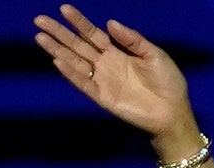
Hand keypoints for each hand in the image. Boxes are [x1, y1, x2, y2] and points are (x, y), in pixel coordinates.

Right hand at [34, 4, 194, 140]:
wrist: (173, 111)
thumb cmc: (168, 83)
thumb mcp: (154, 55)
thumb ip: (133, 40)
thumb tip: (110, 23)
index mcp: (118, 53)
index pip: (93, 34)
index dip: (79, 22)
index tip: (64, 8)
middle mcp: (106, 65)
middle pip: (78, 46)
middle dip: (59, 33)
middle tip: (40, 20)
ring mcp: (103, 80)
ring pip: (75, 62)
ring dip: (58, 50)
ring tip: (40, 37)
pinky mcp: (103, 97)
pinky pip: (83, 83)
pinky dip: (71, 73)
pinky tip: (58, 61)